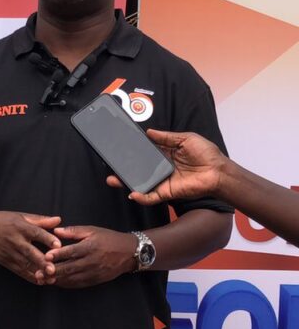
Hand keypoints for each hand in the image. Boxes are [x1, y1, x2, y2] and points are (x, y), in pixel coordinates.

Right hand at [0, 212, 62, 284]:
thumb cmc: (5, 221)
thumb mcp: (22, 217)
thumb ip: (41, 220)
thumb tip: (59, 220)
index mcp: (21, 227)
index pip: (36, 232)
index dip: (47, 239)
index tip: (58, 245)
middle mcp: (15, 240)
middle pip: (29, 251)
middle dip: (41, 261)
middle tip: (53, 269)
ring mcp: (10, 252)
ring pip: (25, 264)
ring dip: (37, 272)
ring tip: (50, 279)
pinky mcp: (6, 261)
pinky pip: (19, 270)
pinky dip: (29, 276)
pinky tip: (40, 281)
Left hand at [44, 225, 135, 287]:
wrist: (128, 253)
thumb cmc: (109, 238)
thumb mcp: (92, 230)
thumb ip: (73, 231)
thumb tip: (56, 231)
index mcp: (90, 247)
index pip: (71, 252)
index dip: (58, 255)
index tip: (46, 256)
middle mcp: (91, 261)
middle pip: (69, 268)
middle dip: (53, 271)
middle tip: (39, 273)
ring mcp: (93, 272)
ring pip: (72, 278)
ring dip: (57, 280)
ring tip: (43, 280)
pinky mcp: (95, 280)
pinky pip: (78, 284)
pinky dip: (66, 284)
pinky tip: (56, 282)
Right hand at [106, 130, 223, 204]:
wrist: (218, 171)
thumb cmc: (206, 154)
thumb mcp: (186, 138)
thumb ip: (167, 137)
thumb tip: (149, 132)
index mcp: (166, 154)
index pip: (146, 153)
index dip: (134, 151)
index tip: (121, 148)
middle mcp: (162, 168)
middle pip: (139, 169)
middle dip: (124, 169)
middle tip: (111, 166)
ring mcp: (163, 181)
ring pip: (141, 184)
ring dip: (126, 183)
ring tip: (113, 180)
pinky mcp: (167, 192)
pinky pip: (151, 196)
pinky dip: (141, 197)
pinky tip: (132, 193)